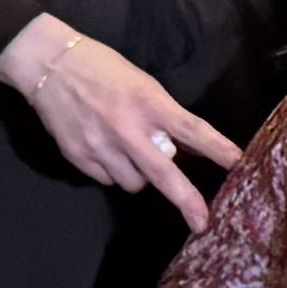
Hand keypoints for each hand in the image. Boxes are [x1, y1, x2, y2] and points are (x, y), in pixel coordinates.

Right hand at [0, 14, 246, 227]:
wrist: (49, 64)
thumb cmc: (102, 68)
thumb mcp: (142, 83)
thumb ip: (164, 116)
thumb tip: (187, 148)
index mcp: (148, 102)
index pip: (191, 129)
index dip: (216, 148)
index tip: (237, 164)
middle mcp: (126, 128)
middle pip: (164, 173)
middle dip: (186, 201)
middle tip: (202, 222)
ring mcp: (100, 146)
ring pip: (133, 183)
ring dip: (140, 175)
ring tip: (129, 151)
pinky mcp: (78, 158)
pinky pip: (107, 179)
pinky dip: (113, 171)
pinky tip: (105, 150)